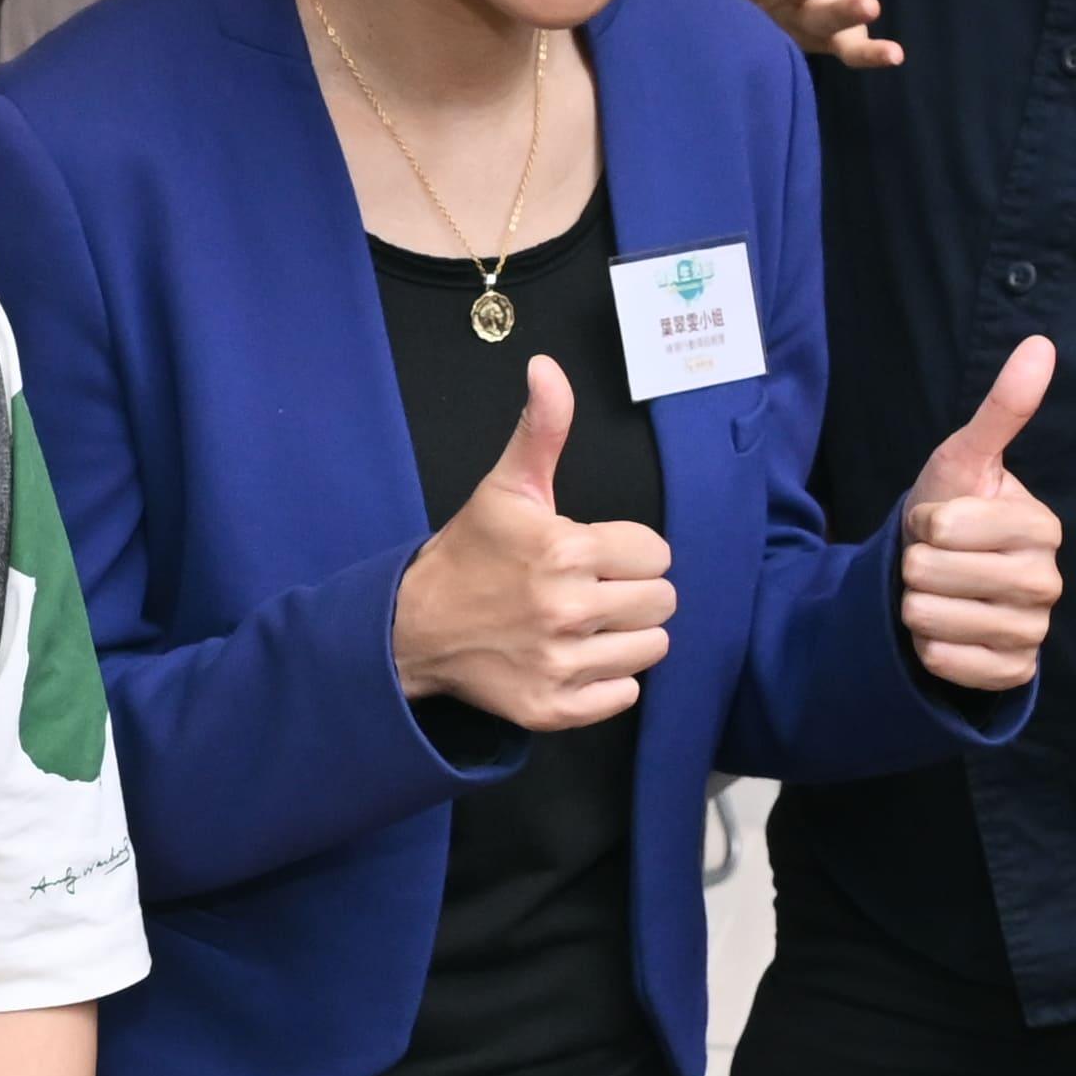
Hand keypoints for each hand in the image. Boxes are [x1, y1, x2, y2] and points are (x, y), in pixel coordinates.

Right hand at [392, 359, 673, 730]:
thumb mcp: (506, 487)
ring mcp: (561, 664)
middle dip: (634, 592)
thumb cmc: (470, 553)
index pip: (657, 553)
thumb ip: (542, 428)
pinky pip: (625, 696)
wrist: (413, 628)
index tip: (592, 555)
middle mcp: (569, 610)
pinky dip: (608, 683)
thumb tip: (548, 367)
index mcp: (567, 550)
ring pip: (651, 649)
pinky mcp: (554, 708)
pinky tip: (576, 659)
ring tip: (586, 625)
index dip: (629, 551)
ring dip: (626, 637)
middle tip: (592, 590)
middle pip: (662, 602)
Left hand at [891, 334, 1062, 692]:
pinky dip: (928, 647)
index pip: (945, 527)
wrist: (949, 580)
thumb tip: (1040, 345)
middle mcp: (1047, 582)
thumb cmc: (955, 513)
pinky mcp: (1013, 674)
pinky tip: (945, 630)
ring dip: (917, 606)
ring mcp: (1033, 632)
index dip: (925, 523)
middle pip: (932, 575)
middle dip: (915, 566)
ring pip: (932, 620)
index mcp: (1042, 527)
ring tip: (938, 592)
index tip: (943, 522)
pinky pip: (944, 663)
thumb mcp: (966, 459)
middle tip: (936, 560)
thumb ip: (1003, 408)